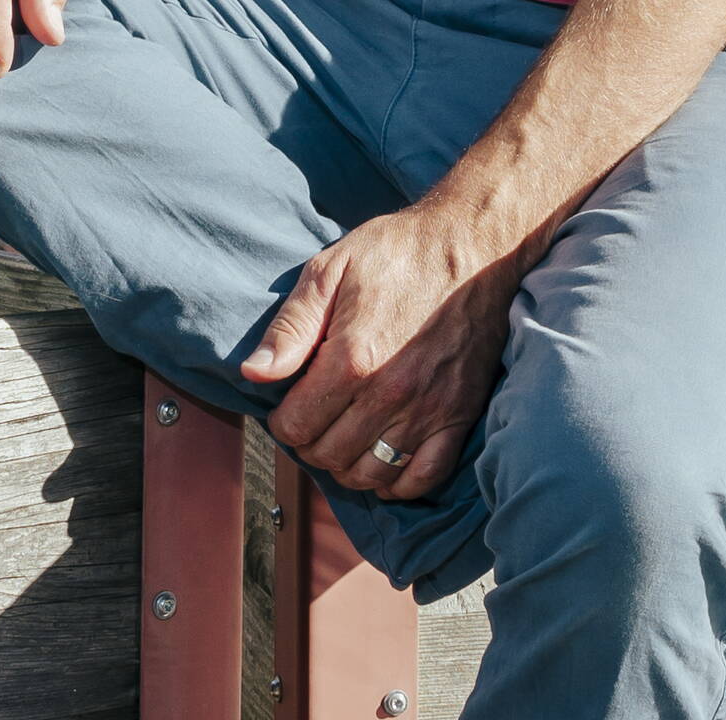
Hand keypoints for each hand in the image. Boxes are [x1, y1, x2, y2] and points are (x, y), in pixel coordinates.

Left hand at [241, 205, 523, 501]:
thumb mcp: (331, 269)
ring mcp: (428, 409)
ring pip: (370, 473)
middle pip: (329, 455)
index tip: (287, 405)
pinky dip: (398, 483)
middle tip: (314, 419)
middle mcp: (390, 393)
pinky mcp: (458, 415)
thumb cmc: (397, 251)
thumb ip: (291, 326)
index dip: (282, 420)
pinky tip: (382, 464)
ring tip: (342, 438)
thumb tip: (254, 372)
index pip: (297, 426)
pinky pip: (423, 477)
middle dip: (310, 443)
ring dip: (347, 465)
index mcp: (353, 358)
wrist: (471, 243)